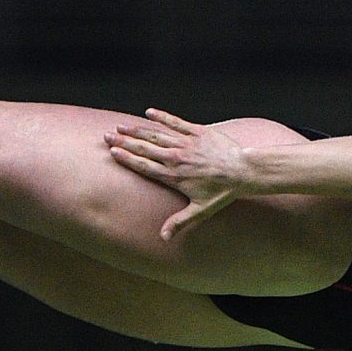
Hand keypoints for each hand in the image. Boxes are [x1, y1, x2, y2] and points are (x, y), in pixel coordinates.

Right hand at [105, 109, 258, 240]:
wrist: (243, 171)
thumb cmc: (222, 193)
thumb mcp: (201, 211)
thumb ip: (179, 222)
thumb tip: (163, 238)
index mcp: (174, 176)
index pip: (144, 166)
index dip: (127, 158)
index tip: (113, 152)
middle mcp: (176, 158)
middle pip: (145, 149)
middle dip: (125, 142)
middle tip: (108, 136)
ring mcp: (186, 143)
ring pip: (156, 135)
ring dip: (137, 130)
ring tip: (121, 126)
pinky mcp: (198, 132)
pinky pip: (176, 122)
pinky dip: (162, 116)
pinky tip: (149, 112)